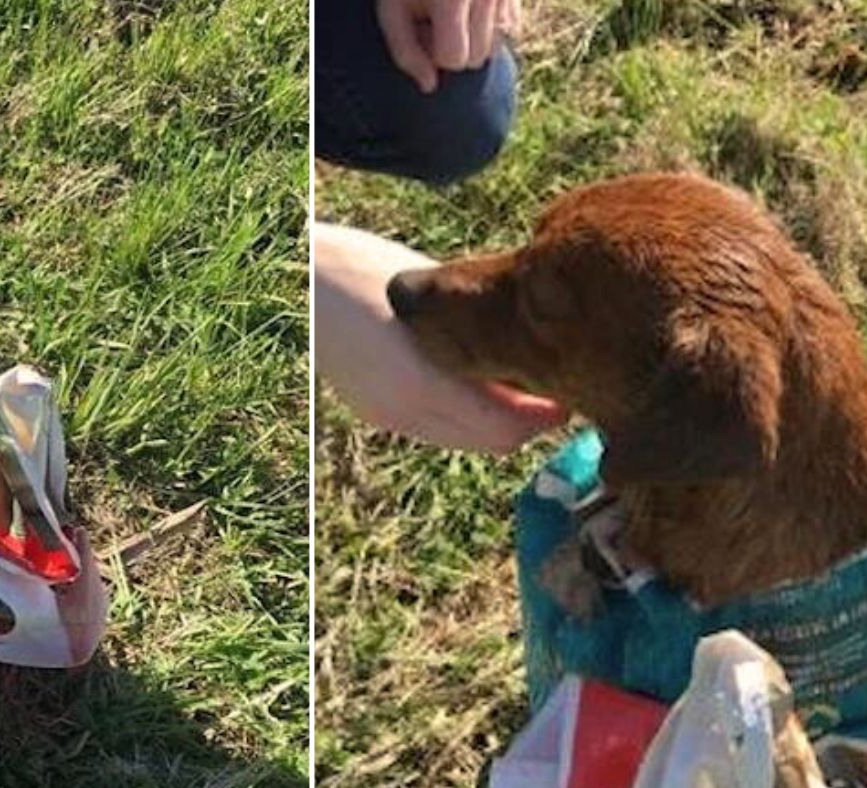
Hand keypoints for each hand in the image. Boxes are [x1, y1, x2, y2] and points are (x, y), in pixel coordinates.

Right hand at [314, 222, 565, 452]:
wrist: (293, 283)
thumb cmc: (362, 267)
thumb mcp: (434, 291)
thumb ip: (482, 325)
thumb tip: (538, 344)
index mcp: (424, 380)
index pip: (510, 426)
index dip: (549, 413)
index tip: (573, 383)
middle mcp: (406, 410)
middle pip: (497, 442)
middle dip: (532, 418)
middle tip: (559, 383)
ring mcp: (390, 417)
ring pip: (469, 438)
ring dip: (500, 416)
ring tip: (519, 375)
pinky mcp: (378, 413)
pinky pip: (439, 426)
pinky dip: (467, 410)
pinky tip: (472, 373)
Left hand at [374, 0, 521, 93]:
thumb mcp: (392, 5)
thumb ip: (404, 49)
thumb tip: (429, 86)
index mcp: (452, 0)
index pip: (455, 59)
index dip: (434, 50)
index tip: (422, 29)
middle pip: (479, 58)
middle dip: (457, 46)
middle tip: (436, 17)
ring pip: (498, 44)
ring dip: (475, 37)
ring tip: (454, 9)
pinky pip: (511, 25)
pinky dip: (492, 22)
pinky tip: (473, 4)